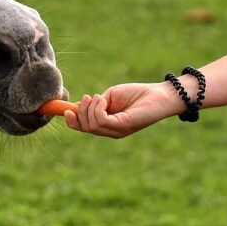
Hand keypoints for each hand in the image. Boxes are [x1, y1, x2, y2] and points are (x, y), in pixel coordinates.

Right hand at [64, 82, 182, 137]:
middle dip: (80, 111)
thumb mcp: (109, 97)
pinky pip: (101, 120)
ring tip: (97, 96)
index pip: (83, 128)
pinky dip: (97, 107)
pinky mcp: (123, 126)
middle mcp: (111, 131)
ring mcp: (117, 130)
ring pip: (91, 125)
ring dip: (89, 108)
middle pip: (84, 127)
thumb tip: (77, 106)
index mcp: (107, 125)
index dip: (72, 121)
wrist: (159, 95)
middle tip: (87, 97)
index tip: (67, 109)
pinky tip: (103, 98)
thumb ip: (95, 103)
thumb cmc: (136, 94)